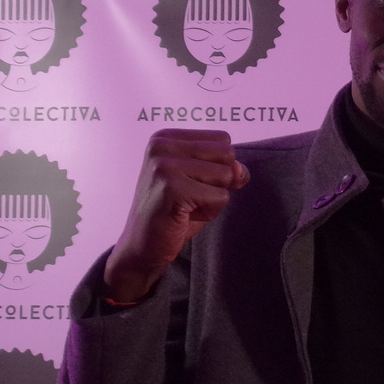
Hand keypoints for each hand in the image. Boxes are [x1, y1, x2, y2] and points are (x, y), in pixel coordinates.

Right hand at [102, 129, 248, 301]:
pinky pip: (220, 197)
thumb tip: (240, 170)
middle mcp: (161, 145)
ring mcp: (164, 165)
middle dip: (219, 181)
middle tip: (190, 196)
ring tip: (187, 206)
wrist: (143, 245)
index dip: (218, 166)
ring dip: (214, 198)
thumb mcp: (204, 183)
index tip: (191, 182)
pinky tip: (184, 215)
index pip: (223, 139)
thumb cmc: (175, 211)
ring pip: (226, 175)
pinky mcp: (171, 188)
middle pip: (227, 154)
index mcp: (166, 137)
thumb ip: (226, 169)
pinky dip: (210, 212)